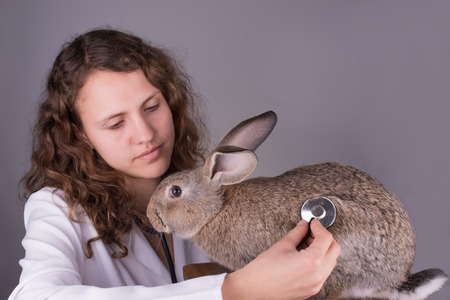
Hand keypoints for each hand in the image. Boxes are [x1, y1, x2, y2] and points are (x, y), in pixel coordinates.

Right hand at [222, 219, 340, 299]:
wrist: (253, 289)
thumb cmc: (264, 270)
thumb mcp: (282, 245)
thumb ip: (297, 233)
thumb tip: (304, 225)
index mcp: (312, 262)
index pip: (326, 239)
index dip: (320, 227)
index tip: (313, 223)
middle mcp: (318, 275)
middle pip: (334, 250)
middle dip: (325, 237)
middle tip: (311, 231)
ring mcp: (316, 285)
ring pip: (331, 262)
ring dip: (323, 249)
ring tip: (306, 242)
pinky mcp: (311, 290)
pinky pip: (323, 272)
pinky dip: (320, 261)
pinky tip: (305, 255)